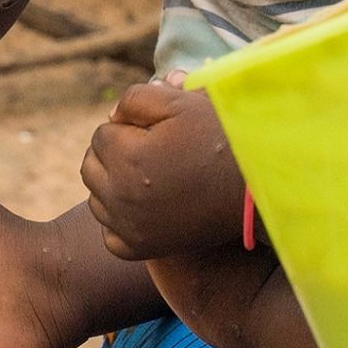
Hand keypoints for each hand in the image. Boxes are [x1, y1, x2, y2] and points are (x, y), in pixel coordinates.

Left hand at [82, 77, 246, 259]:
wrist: (257, 188)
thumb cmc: (222, 137)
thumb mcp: (182, 101)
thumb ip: (137, 98)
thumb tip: (112, 117)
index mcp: (128, 157)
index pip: (102, 133)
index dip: (131, 127)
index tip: (161, 132)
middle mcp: (121, 197)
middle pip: (91, 166)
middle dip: (115, 154)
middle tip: (154, 151)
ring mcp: (130, 227)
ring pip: (97, 199)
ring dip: (114, 185)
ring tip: (153, 177)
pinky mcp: (142, 249)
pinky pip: (110, 234)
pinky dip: (121, 221)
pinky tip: (147, 207)